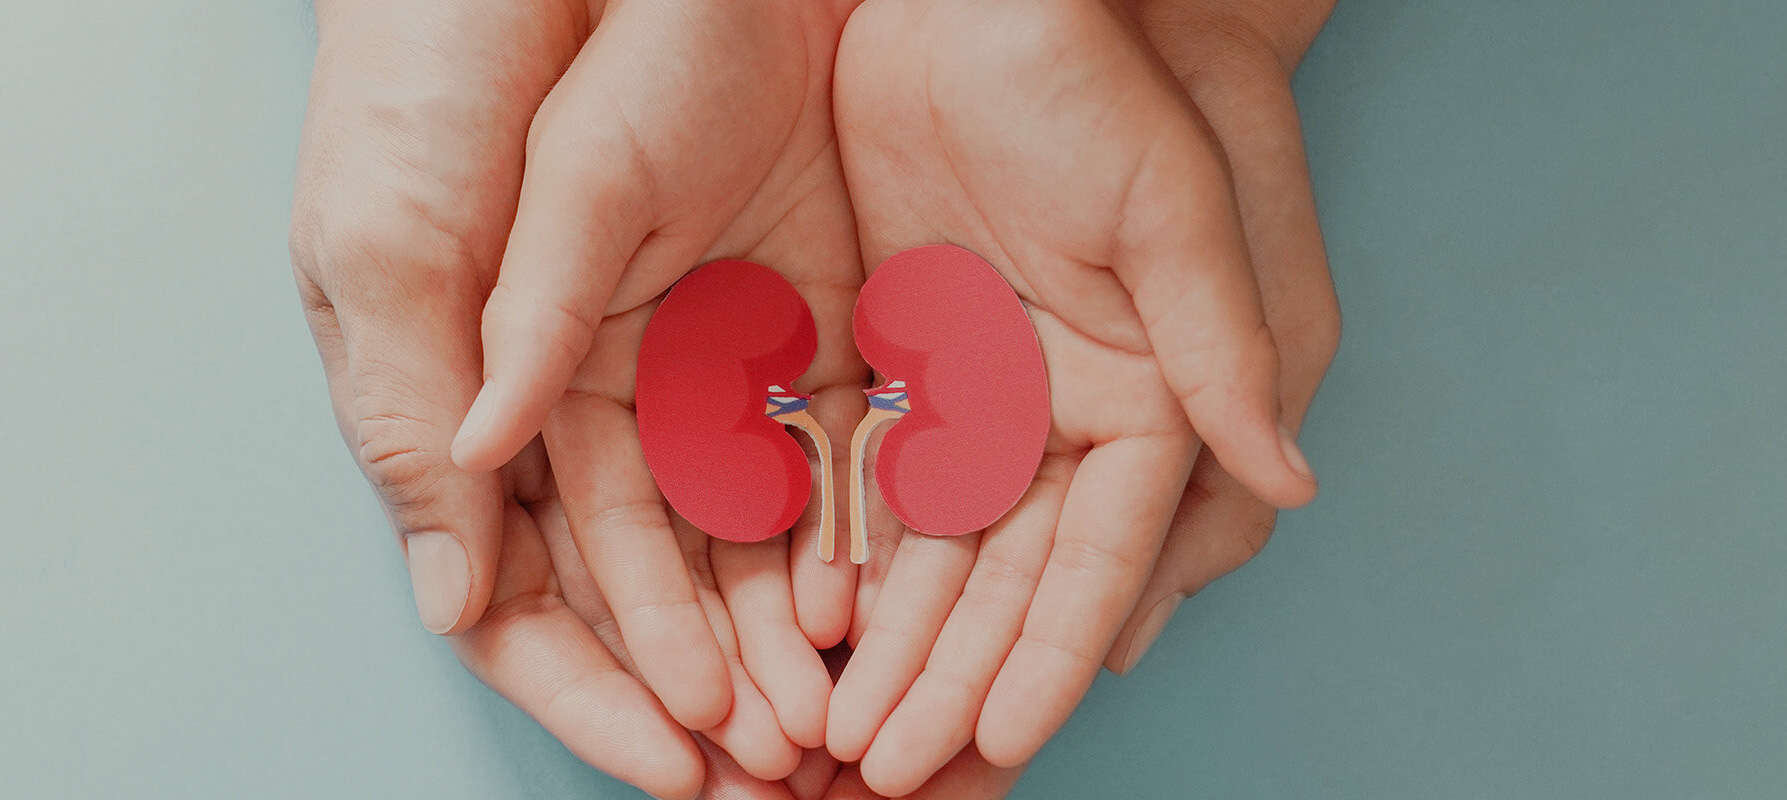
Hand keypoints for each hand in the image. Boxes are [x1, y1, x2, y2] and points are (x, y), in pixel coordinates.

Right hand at [291, 0, 852, 789]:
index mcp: (487, 404)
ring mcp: (701, 364)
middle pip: (658, 585)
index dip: (605, 682)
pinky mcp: (794, 313)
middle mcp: (600, 405)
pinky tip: (883, 603)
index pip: (538, 585)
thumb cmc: (436, 83)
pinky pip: (832, 440)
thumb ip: (429, 402)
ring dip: (790, 633)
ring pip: (752, 533)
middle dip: (716, 682)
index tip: (673, 759)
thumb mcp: (403, 239)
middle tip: (778, 769)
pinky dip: (855, 525)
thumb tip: (452, 586)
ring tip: (841, 719)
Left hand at [824, 0, 1337, 791]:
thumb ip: (1219, 345)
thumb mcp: (1170, 207)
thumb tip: (1288, 478)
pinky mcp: (890, 356)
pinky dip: (829, 554)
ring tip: (838, 735)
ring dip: (884, 643)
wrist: (986, 1)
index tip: (999, 740)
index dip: (1050, 652)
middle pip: (1000, 578)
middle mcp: (1059, 414)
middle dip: (948, 677)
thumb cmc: (1100, 79)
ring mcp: (971, 392)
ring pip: (921, 547)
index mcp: (1145, 395)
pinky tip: (797, 627)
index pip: (1095, 553)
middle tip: (890, 770)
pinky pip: (852, 477)